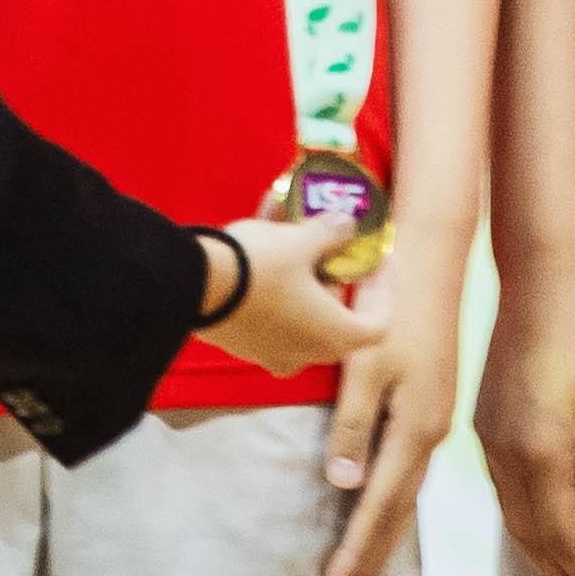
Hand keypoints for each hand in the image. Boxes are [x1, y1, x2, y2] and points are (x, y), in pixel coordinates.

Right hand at [189, 217, 384, 379]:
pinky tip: (260, 231)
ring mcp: (270, 350)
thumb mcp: (301, 241)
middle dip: (333, 272)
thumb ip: (331, 233)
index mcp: (333, 336)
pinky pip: (268, 306)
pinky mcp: (241, 339)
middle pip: (335, 313)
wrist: (191, 286)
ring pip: (298, 306)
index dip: (384, 289)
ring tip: (289, 222)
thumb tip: (347, 224)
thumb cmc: (261, 269)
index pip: (377, 323)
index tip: (379, 257)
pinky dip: (272, 275)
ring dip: (299, 268)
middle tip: (331, 238)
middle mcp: (305, 352)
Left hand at [312, 235, 470, 575]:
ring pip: (403, 498)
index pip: (378, 509)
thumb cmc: (391, 310)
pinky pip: (408, 476)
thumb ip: (354, 426)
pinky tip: (381, 516)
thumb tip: (345, 486)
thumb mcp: (363, 365)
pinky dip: (390, 508)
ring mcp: (433, 425)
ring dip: (379, 541)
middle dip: (367, 563)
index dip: (354, 555)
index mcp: (415, 431)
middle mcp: (430, 437)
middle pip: (395, 515)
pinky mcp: (430, 411)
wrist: (432, 265)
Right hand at [475, 265, 574, 575]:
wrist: (541, 271)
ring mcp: (488, 435)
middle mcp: (505, 451)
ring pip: (511, 515)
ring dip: (537, 555)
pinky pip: (501, 490)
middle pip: (530, 535)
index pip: (561, 534)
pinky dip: (522, 522)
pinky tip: (536, 526)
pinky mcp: (485, 419)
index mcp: (539, 449)